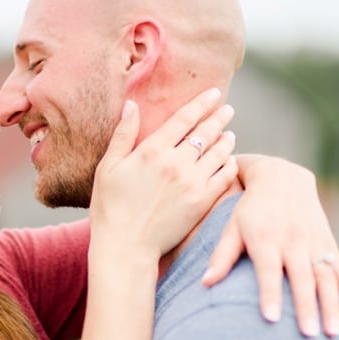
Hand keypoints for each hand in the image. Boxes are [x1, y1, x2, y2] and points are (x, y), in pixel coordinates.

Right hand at [91, 90, 237, 255]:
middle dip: (219, 117)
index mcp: (152, 150)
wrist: (126, 246)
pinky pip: (224, 177)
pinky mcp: (202, 202)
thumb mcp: (109, 167)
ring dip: (226, 140)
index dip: (201, 103)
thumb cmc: (110, 207)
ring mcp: (192, 183)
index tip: (213, 93)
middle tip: (227, 109)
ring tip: (229, 134)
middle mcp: (176, 163)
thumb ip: (123, 134)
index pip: (184, 118)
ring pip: (218, 153)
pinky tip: (230, 160)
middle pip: (205, 132)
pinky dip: (229, 165)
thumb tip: (132, 104)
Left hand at [203, 157, 338, 337]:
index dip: (270, 293)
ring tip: (333, 334)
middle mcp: (293, 240)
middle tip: (309, 335)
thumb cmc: (251, 209)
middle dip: (306, 307)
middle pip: (302, 277)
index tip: (271, 319)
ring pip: (327, 277)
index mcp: (266, 237)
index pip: (269, 268)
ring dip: (332, 306)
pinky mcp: (329, 244)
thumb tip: (205, 283)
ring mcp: (315, 242)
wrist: (284, 179)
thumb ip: (223, 255)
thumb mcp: (233, 226)